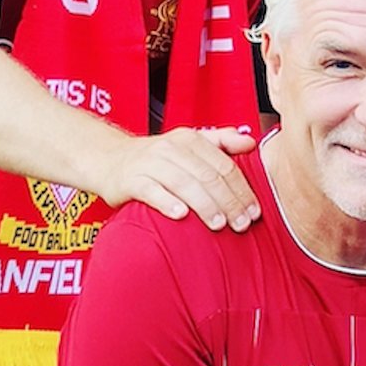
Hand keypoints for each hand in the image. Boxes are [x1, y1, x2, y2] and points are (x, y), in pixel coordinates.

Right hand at [104, 127, 260, 231]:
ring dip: (204, 204)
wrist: (111, 159)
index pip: (223, 165)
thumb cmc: (158, 158)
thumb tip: (251, 143)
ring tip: (219, 224)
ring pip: (183, 183)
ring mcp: (150, 164)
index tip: (254, 211)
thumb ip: (221, 142)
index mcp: (190, 140)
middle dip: (228, 201)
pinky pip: (151, 191)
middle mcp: (171, 149)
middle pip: (207, 175)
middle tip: (242, 223)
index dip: (241, 189)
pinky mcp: (130, 180)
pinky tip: (181, 215)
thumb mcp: (189, 144)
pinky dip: (167, 202)